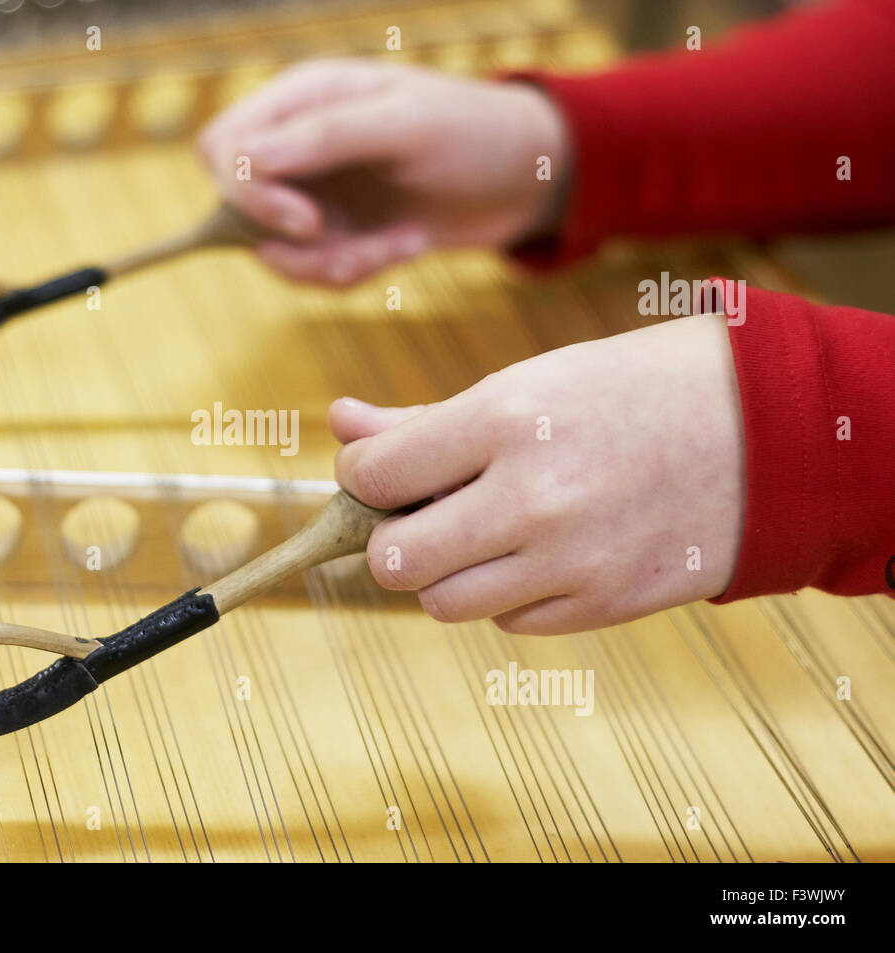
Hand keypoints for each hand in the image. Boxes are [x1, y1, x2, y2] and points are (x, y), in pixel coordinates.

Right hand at [198, 59, 568, 286]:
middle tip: (345, 249)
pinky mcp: (336, 234)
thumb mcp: (406, 125)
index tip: (305, 221)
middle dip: (289, 242)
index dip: (248, 192)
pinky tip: (408, 245)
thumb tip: (248, 159)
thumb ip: (326, 137)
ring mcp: (313, 192)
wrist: (524, 178)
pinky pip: (313, 272)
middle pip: (236, 207)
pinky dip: (357, 272)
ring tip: (400, 245)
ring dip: (333, 265)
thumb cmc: (472, 132)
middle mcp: (297, 145)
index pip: (225, 147)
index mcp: (304, 97)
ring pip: (274, 251)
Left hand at [330, 314, 746, 633]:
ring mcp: (570, 562)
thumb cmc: (631, 392)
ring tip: (480, 534)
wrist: (765, 431)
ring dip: (444, 573)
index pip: (373, 475)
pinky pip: (509, 623)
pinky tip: (539, 554)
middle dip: (390, 538)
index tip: (381, 470)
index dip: (362, 474)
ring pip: (442, 603)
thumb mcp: (527, 382)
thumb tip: (341, 426)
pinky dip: (506, 595)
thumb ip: (423, 419)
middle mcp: (531, 500)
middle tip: (417, 516)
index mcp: (504, 421)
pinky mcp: (602, 606)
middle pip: (393, 560)